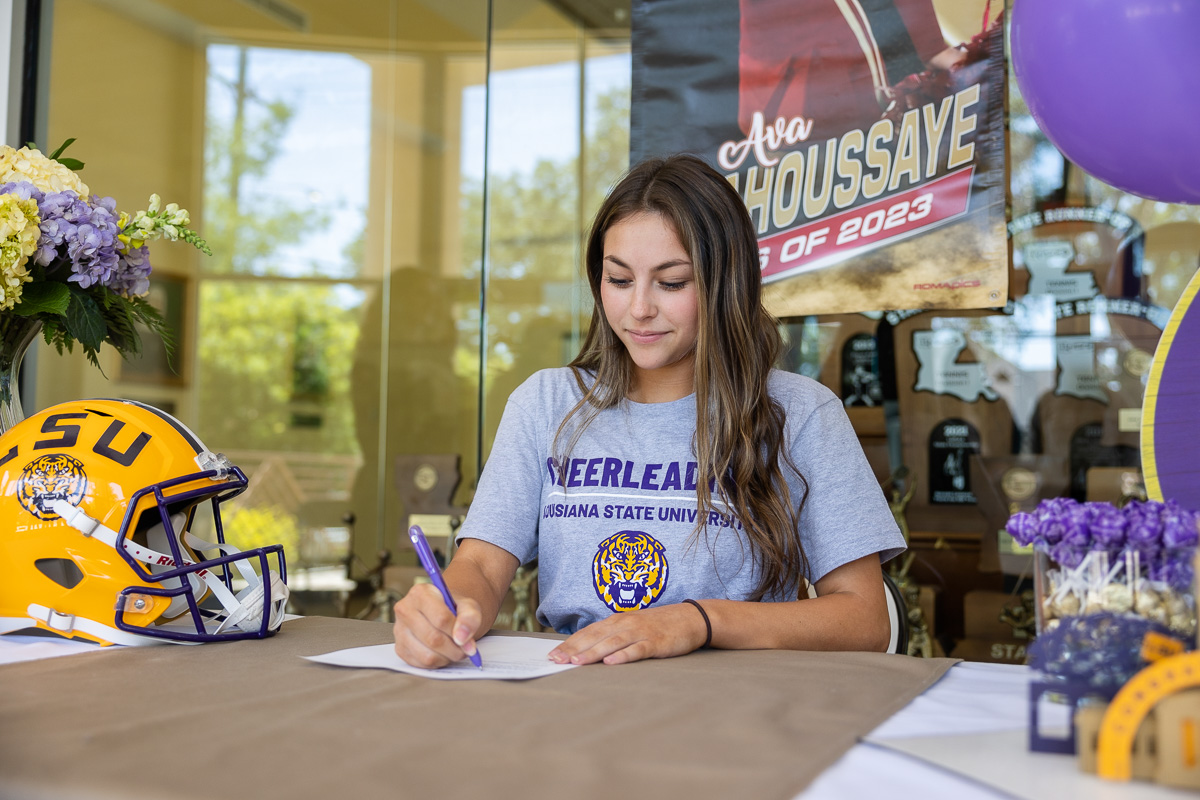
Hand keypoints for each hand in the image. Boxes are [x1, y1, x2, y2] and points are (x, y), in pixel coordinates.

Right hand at [392, 582, 481, 668]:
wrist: (442, 612)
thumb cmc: (452, 608)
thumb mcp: (468, 605)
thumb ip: (470, 617)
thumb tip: (462, 637)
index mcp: (420, 593)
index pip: (441, 618)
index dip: (458, 633)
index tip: (468, 640)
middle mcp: (405, 610)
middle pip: (433, 639)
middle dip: (454, 649)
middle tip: (465, 649)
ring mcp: (399, 630)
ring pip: (427, 655)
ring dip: (447, 658)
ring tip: (454, 650)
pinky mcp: (400, 648)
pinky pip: (422, 664)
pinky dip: (437, 663)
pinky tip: (442, 653)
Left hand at [547, 602, 707, 665]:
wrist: (690, 618)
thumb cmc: (657, 625)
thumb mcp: (631, 627)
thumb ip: (612, 637)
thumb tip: (587, 650)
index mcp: (616, 621)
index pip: (587, 632)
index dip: (569, 643)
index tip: (552, 654)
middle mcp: (625, 624)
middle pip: (595, 637)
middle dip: (574, 649)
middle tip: (555, 660)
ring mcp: (640, 632)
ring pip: (612, 643)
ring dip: (593, 652)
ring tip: (577, 662)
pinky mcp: (656, 642)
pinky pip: (637, 650)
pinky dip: (624, 656)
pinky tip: (611, 662)